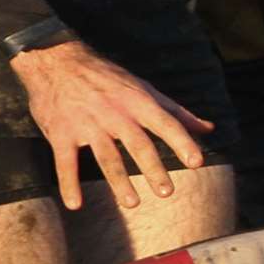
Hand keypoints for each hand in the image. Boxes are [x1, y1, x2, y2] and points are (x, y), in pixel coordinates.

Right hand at [7, 40, 212, 210]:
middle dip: (152, 168)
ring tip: (132, 202)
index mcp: (137, 102)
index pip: (165, 123)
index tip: (197, 162)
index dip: (182, 142)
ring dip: (118, 181)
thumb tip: (209, 129)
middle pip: (137, 143)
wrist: (54, 59)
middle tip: (166, 192)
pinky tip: (75, 203)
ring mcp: (86, 123)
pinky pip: (65, 161)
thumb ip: (176, 112)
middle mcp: (114, 113)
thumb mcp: (143, 88)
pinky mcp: (60, 132)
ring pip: (106, 155)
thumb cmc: (107, 78)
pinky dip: (68, 183)